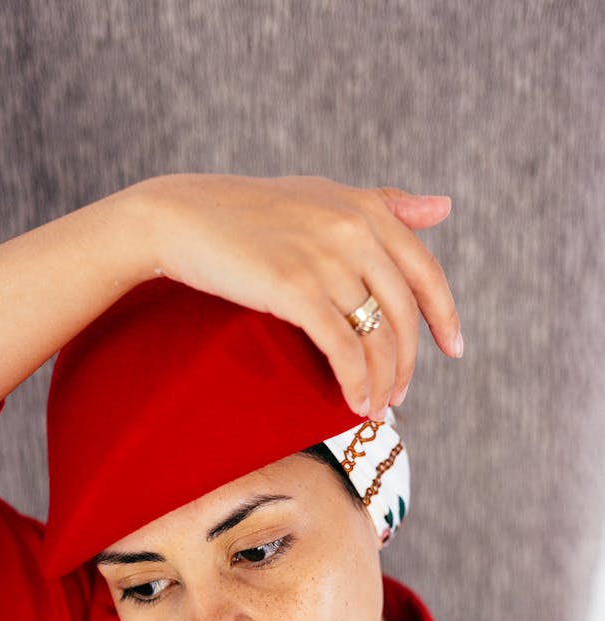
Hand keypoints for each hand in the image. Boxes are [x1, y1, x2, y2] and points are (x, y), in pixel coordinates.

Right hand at [131, 173, 460, 418]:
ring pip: (376, 336)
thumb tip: (444, 208)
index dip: (445, 316)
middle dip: (406, 363)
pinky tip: (353, 404)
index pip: (425, 272)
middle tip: (398, 395)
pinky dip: (354, 382)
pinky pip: (343, 348)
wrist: (182, 218)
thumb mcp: (323, 197)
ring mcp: (326, 260)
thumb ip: (385, 204)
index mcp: (366, 210)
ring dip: (381, 382)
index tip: (454, 350)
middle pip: (404, 313)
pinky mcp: (295, 289)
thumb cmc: (249, 212)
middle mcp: (355, 230)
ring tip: (374, 408)